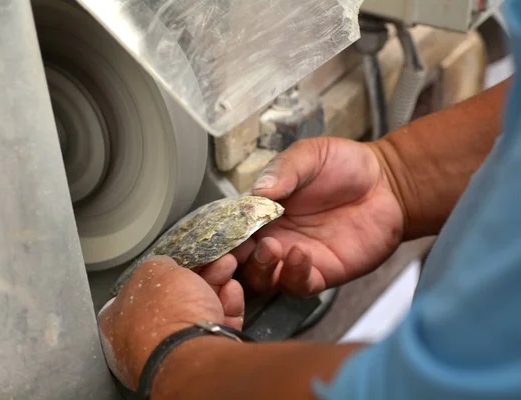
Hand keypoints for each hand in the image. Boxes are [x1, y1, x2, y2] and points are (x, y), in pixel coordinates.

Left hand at [97, 255, 243, 389]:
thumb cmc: (165, 314)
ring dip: (216, 284)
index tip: (182, 258)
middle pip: (175, 297)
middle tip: (212, 260)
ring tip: (226, 267)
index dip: (164, 271)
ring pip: (199, 309)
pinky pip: (216, 325)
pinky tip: (232, 290)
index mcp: (118, 322)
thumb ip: (159, 264)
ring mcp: (174, 349)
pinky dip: (227, 305)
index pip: (140, 290)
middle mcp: (144, 339)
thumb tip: (166, 264)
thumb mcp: (156, 270)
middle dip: (198, 274)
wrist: (193, 352)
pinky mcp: (204, 356)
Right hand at [228, 137, 403, 296]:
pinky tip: (300, 254)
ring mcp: (294, 257)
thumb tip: (259, 190)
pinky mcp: (320, 272)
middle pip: (238, 262)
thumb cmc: (345, 166)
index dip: (218, 236)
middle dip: (229, 264)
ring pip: (262, 280)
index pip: (230, 229)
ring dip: (260, 269)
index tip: (215, 235)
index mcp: (262, 211)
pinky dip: (293, 275)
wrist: (387, 183)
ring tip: (271, 248)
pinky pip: (297, 285)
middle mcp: (273, 237)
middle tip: (234, 252)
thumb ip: (283, 169)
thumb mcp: (309, 155)